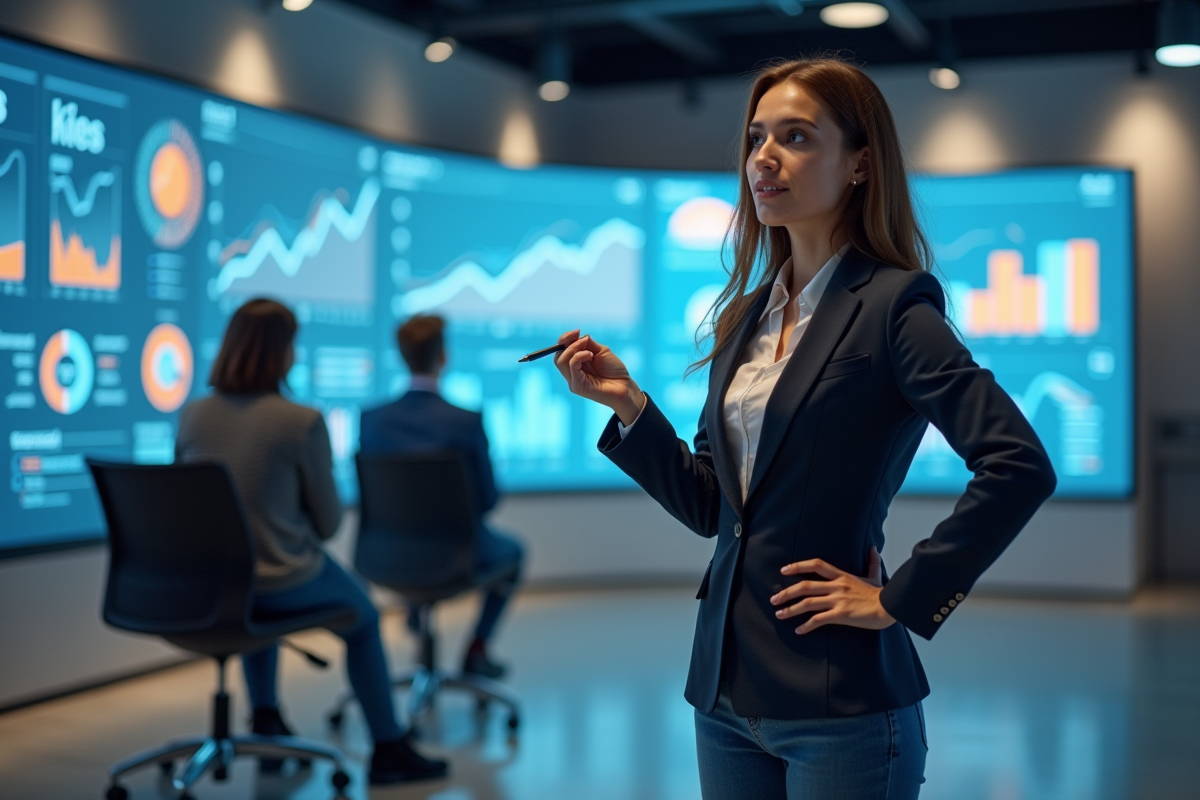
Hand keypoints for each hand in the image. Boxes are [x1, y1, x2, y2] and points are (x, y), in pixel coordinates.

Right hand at [552, 329, 644, 424]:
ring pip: (561, 361)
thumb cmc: (614, 370)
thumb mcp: (600, 351)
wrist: (625, 386)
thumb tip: (578, 335)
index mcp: (576, 364)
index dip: (565, 339)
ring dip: (574, 348)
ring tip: (589, 349)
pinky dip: (579, 356)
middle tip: (583, 339)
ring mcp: (573, 380)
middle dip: (567, 343)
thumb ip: (588, 344)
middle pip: (558, 356)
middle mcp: (572, 373)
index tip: (576, 331)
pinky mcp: (578, 386)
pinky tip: (591, 355)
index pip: (561, 351)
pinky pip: (572, 367)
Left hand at [770, 547, 895, 634]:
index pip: (816, 565)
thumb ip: (872, 562)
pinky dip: (806, 626)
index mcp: (841, 575)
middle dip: (786, 592)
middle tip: (773, 599)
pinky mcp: (841, 614)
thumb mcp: (874, 575)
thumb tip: (873, 548)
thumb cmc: (882, 593)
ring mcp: (838, 600)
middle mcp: (836, 586)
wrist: (890, 607)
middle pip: (805, 586)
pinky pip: (819, 620)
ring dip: (790, 609)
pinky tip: (798, 631)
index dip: (798, 566)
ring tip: (779, 614)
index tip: (784, 570)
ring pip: (807, 603)